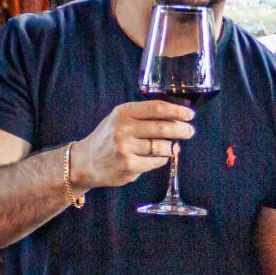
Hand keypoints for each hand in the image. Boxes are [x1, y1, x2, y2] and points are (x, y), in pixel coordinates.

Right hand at [70, 101, 193, 189]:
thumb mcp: (120, 119)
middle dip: (182, 130)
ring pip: (162, 146)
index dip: (177, 111)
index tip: (190, 114)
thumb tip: (177, 118)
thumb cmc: (108, 138)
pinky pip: (156, 162)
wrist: (85, 162)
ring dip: (171, 147)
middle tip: (190, 131)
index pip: (157, 108)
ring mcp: (125, 148)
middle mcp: (123, 128)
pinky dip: (162, 159)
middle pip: (163, 127)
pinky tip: (159, 157)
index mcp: (123, 112)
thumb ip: (143, 116)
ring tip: (171, 146)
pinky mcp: (129, 166)